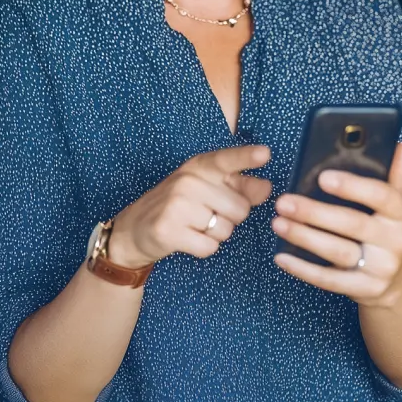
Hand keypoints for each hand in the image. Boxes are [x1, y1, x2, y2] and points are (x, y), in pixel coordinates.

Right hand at [108, 144, 272, 268]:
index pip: (227, 159)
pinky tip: (187, 238)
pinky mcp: (169, 230)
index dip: (246, 157)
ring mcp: (176, 204)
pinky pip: (210, 247)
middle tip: (205, 214)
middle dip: (230, 218)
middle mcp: (188, 180)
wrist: (135, 228)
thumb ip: (239, 186)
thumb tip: (266, 187)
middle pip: (240, 208)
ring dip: (216, 234)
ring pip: (226, 230)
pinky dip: (203, 248)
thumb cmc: (179, 205)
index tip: (265, 153)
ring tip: (194, 226)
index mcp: (199, 166)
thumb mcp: (207, 187)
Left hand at [271, 141, 401, 308]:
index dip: (353, 186)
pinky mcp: (364, 290)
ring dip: (304, 237)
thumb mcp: (394, 206)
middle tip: (284, 201)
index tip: (322, 176)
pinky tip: (281, 256)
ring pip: (338, 251)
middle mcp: (397, 241)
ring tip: (278, 223)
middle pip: (352, 223)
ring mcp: (381, 268)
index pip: (382, 195)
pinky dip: (303, 269)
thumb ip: (393, 175)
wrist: (396, 282)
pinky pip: (330, 280)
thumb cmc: (385, 232)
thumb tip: (398, 145)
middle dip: (314, 212)